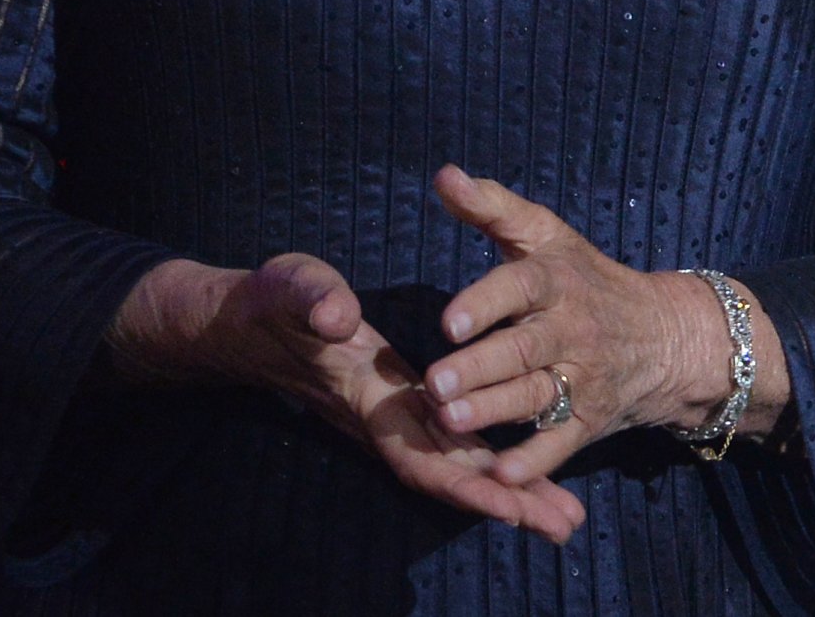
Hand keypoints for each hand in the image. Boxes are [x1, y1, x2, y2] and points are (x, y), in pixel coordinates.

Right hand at [107, 252, 583, 541]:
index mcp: (367, 396)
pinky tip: (527, 476)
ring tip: (566, 517)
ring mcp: (394, 415)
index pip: (421, 454)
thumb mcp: (292, 287)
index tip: (514, 506)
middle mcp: (386, 418)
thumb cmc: (275, 302)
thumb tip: (336, 315)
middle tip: (566, 526)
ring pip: (458, 464)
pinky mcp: (402, 402)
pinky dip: (491, 463)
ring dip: (510, 491)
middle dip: (508, 502)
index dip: (467, 482)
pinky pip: (453, 442)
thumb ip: (314, 299)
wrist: (248, 322)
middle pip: (452, 474)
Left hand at [424, 167, 784, 486]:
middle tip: (435, 383)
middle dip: (480, 368)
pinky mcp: (589, 420)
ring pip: (535, 397)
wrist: (666, 335)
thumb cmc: (585, 277)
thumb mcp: (546, 234)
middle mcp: (571, 329)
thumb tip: (443, 175)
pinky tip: (501, 476)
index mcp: (557, 279)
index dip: (486, 302)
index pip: (521, 287)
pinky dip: (533, 462)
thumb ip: (491, 207)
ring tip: (450, 420)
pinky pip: (560, 444)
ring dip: (494, 411)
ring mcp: (582, 378)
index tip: (448, 321)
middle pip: (522, 350)